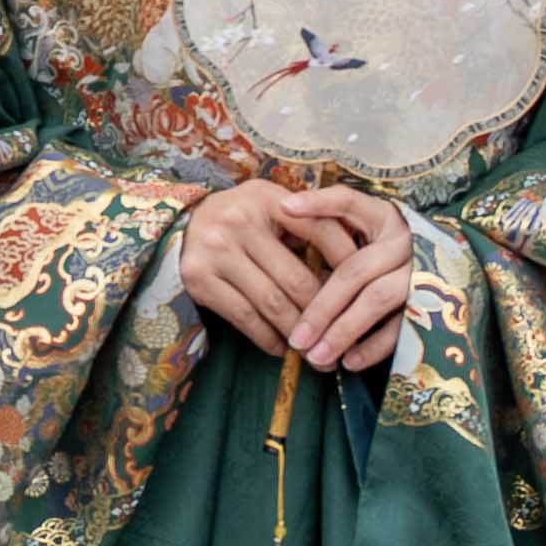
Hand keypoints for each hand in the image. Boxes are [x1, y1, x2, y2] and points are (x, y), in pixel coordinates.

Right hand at [180, 180, 414, 370]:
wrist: (179, 226)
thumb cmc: (240, 218)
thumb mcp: (271, 206)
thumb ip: (308, 222)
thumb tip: (358, 262)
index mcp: (267, 198)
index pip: (321, 229)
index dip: (348, 262)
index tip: (366, 289)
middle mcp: (239, 220)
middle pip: (297, 278)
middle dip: (324, 312)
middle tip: (344, 333)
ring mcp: (216, 250)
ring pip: (272, 303)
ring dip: (299, 331)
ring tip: (316, 347)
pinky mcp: (199, 278)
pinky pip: (244, 317)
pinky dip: (268, 338)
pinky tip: (282, 347)